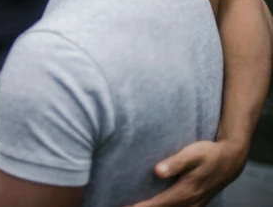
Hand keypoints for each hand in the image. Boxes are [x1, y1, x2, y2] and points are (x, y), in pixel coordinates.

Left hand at [128, 140, 247, 206]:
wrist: (231, 160)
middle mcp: (189, 203)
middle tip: (123, 206)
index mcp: (185, 192)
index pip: (158, 204)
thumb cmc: (209, 154)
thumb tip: (157, 171)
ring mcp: (193, 205)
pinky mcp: (195, 204)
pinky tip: (155, 205)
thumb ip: (175, 163)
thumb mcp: (193, 154)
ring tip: (135, 206)